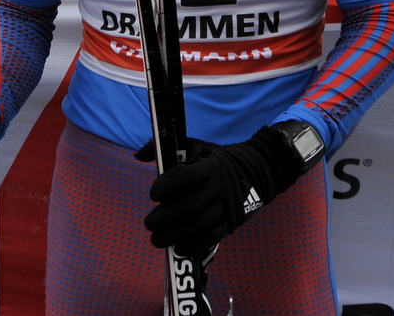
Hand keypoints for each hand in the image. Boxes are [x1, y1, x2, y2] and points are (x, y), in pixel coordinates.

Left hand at [141, 128, 305, 256]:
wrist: (255, 171)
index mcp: (208, 165)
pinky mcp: (231, 223)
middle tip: (149, 223)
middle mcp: (219, 186)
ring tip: (156, 239)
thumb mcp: (194, 146)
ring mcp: (227, 206)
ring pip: (199, 226)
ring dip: (173, 236)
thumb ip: (164, 148)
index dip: (166, 186)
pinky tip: (178, 248)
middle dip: (164, 218)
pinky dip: (193, 246)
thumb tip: (139, 156)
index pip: (185, 176)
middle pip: (190, 206)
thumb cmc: (214, 159)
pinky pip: (211, 238)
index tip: (153, 194)